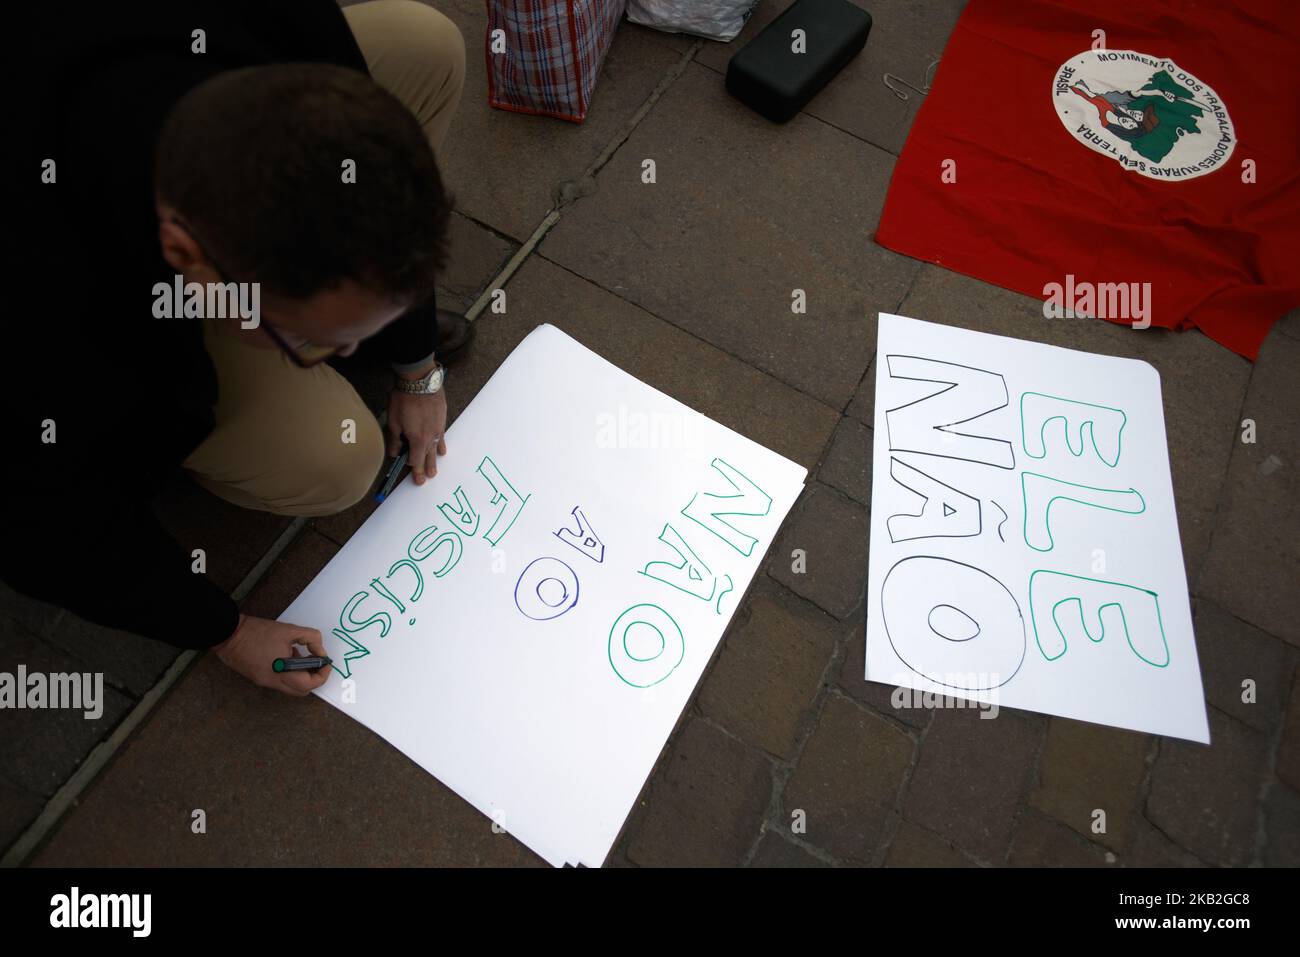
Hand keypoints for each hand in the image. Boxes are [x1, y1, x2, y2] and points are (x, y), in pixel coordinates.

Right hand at [213, 614, 331, 695]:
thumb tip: (320, 651)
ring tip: (301, 656)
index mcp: (282, 673)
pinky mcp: (258, 678)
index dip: (322, 675)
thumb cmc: (258, 631)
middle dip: (314, 678)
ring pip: (290, 688)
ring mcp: (264, 682)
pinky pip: (279, 681)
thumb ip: (311, 639)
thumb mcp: (290, 630)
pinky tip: (287, 656)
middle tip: (317, 662)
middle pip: (301, 691)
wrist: (228, 634)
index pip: (309, 684)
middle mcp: (273, 682)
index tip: (326, 662)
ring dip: (301, 676)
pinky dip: (289, 673)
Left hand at [387, 382, 447, 485]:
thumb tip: (395, 452)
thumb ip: (395, 439)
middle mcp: (430, 436)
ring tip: (436, 466)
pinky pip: (441, 436)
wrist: (420, 381)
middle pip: (428, 456)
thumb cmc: (404, 400)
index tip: (415, 478)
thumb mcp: (394, 421)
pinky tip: (441, 447)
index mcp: (417, 439)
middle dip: (428, 468)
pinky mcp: (442, 418)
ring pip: (436, 446)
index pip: (416, 460)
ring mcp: (438, 427)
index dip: (415, 469)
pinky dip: (440, 443)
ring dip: (435, 457)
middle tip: (429, 478)